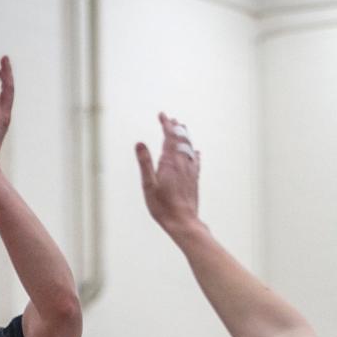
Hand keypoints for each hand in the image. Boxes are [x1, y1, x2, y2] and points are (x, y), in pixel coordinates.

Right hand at [136, 112, 200, 234]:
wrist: (183, 222)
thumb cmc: (163, 207)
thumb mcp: (148, 186)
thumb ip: (145, 163)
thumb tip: (140, 143)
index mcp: (170, 162)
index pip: (170, 137)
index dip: (166, 124)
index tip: (162, 115)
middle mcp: (182, 164)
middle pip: (181, 140)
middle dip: (176, 128)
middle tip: (172, 119)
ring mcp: (190, 172)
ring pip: (190, 148)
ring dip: (185, 137)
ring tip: (182, 129)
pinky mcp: (194, 181)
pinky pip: (196, 162)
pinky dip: (194, 153)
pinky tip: (196, 153)